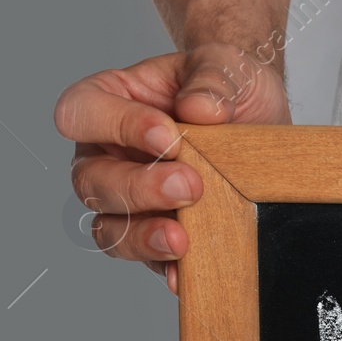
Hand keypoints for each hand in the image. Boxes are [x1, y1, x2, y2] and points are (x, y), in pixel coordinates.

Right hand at [53, 43, 290, 293]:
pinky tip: (183, 274)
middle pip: (92, 182)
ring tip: (180, 240)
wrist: (261, 120)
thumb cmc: (227, 87)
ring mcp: (129, 201)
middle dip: (138, 188)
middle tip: (189, 187)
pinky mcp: (159, 234)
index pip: (80, 114)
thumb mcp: (226, 67)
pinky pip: (148, 259)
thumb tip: (201, 110)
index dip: (115, 125)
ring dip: (142, 237)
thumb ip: (212, 80)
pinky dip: (164, 268)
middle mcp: (106, 156)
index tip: (167, 135)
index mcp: (107, 104)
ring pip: (110, 228)